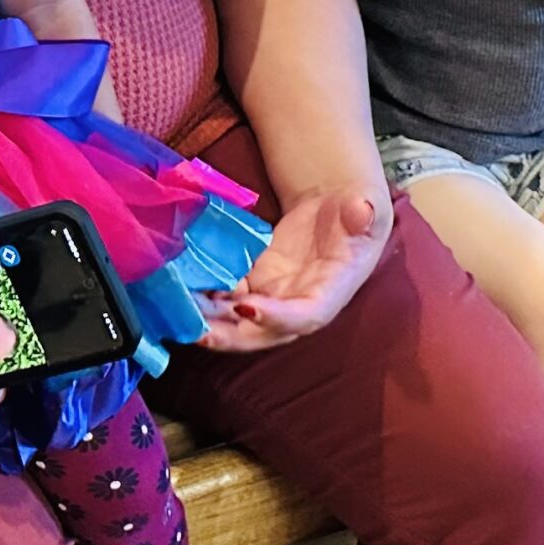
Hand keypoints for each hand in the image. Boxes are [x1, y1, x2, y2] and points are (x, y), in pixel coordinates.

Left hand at [196, 183, 391, 352]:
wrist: (337, 211)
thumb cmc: (357, 213)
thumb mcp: (365, 209)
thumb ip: (363, 213)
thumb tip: (360, 210)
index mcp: (330, 294)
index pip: (306, 316)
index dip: (278, 317)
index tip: (248, 306)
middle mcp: (297, 305)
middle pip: (263, 332)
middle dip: (230, 335)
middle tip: (197, 329)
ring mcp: (272, 297)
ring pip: (237, 321)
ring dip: (209, 319)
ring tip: (178, 310)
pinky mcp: (254, 284)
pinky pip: (226, 297)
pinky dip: (204, 296)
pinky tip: (180, 288)